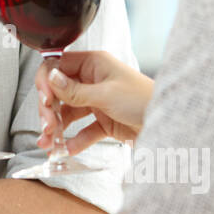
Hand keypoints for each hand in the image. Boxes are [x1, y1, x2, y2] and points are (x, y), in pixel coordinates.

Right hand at [34, 50, 151, 154]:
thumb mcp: (106, 94)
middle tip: (47, 127)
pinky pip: (83, 129)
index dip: (47, 81)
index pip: (58, 66)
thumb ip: (75, 91)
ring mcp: (97, 100)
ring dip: (56, 128)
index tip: (44, 99)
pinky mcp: (104, 121)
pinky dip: (74, 140)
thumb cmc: (144, 100)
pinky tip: (67, 149)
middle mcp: (93, 80)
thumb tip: (51, 79)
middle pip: (59, 91)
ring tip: (49, 144)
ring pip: (68, 112)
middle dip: (49, 110)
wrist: (169, 123)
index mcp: (94, 64)